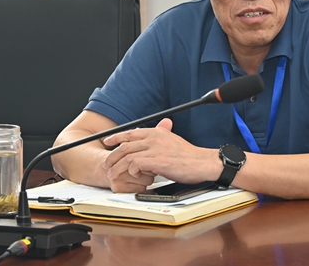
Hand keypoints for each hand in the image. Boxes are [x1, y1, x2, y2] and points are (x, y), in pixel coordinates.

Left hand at [101, 118, 219, 187]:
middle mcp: (154, 138)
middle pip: (125, 145)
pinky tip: (132, 176)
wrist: (202, 162)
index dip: (117, 137)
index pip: (131, 132)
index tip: (108, 142)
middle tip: (106, 163)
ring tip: (112, 174)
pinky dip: (131, 171)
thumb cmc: (189, 156)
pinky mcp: (157, 161)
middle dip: (112, 155)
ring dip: (117, 166)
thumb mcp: (172, 141)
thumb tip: (147, 144)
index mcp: (157, 132)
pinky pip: (136, 164)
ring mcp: (155, 149)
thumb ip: (158, 140)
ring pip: (127, 156)